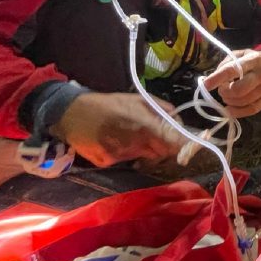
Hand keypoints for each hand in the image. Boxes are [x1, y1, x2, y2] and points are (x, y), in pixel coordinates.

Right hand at [53, 91, 182, 166]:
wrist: (70, 113)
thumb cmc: (108, 103)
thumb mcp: (138, 99)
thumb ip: (162, 109)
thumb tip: (179, 121)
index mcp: (142, 124)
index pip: (172, 143)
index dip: (183, 146)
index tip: (190, 146)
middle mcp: (132, 143)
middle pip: (160, 153)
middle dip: (163, 145)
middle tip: (154, 135)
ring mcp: (118, 155)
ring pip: (143, 156)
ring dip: (144, 148)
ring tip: (129, 134)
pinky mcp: (106, 162)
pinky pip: (125, 160)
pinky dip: (126, 152)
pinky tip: (114, 141)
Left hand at [203, 49, 260, 116]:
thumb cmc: (254, 60)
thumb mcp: (241, 54)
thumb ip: (227, 63)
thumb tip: (213, 78)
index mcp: (254, 59)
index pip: (233, 70)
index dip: (218, 78)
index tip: (205, 84)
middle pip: (240, 89)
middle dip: (225, 92)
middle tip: (222, 89)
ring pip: (244, 101)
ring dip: (229, 101)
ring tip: (227, 96)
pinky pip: (252, 109)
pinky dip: (237, 112)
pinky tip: (229, 109)